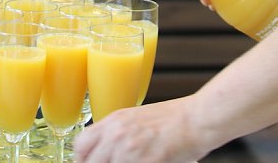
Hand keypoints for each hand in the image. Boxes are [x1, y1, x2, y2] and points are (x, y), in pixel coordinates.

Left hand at [74, 97, 205, 162]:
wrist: (196, 119)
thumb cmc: (173, 119)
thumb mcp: (138, 119)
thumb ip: (119, 134)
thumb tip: (107, 152)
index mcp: (114, 121)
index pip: (81, 145)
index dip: (83, 160)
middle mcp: (117, 134)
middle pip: (89, 162)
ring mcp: (129, 150)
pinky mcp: (144, 162)